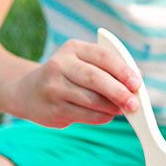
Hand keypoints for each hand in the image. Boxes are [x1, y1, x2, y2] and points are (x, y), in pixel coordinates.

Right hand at [7, 38, 140, 127]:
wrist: (28, 91)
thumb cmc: (67, 76)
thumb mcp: (81, 63)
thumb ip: (107, 69)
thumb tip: (136, 85)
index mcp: (73, 48)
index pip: (103, 56)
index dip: (122, 70)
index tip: (137, 83)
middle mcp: (60, 64)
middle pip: (95, 78)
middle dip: (119, 92)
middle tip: (134, 103)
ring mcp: (53, 87)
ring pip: (90, 99)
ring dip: (111, 107)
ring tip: (123, 110)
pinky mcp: (52, 108)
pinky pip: (83, 115)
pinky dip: (101, 117)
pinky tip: (108, 115)